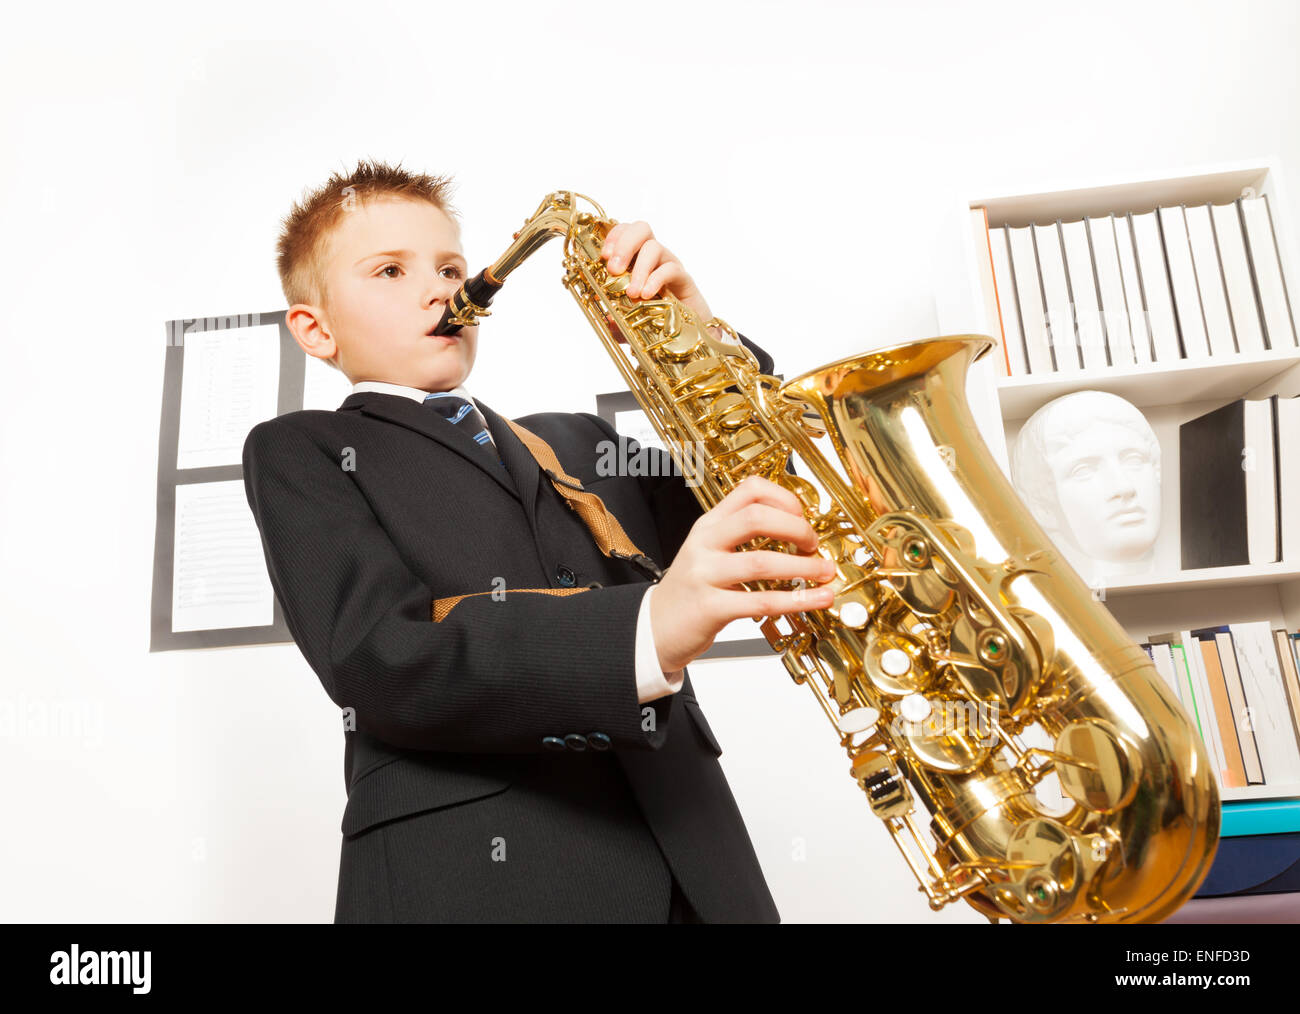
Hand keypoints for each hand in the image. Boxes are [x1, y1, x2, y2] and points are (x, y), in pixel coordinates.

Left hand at [600, 220, 713, 327]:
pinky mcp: (684, 279)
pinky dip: (656, 280)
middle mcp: (653, 257)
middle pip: (641, 229)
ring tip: (632, 293)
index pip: (626, 231)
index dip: (613, 237)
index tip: (604, 256)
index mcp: (636, 259)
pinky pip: (671, 269)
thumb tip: (609, 321)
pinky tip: (646, 295)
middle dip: (624, 244)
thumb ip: (618, 321)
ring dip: (639, 268)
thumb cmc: (658, 319)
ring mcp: (669, 265)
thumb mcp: (631, 320)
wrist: (688, 334)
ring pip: (654, 247)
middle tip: (614, 269)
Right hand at [649, 476, 835, 672]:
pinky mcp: (710, 607)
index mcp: (708, 524)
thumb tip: (798, 532)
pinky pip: (761, 601)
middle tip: (814, 545)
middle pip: (756, 518)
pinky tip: (817, 600)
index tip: (804, 517)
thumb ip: (742, 537)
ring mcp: (704, 575)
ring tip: (824, 573)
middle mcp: (705, 544)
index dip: (785, 498)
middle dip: (797, 528)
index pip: (749, 490)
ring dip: (803, 567)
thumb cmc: (691, 590)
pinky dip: (796, 600)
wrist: (655, 628)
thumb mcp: (709, 551)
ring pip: (762, 562)